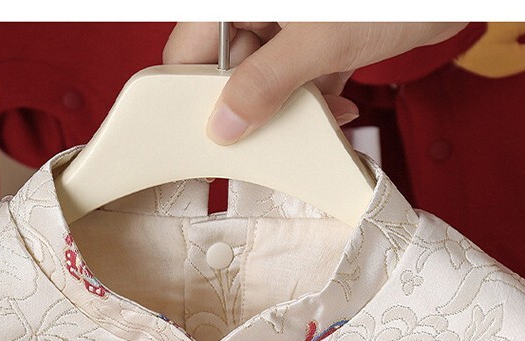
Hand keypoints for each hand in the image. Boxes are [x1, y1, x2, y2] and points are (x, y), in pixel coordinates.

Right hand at [163, 22, 465, 144]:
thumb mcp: (320, 39)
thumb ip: (266, 82)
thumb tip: (225, 124)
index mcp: (240, 1)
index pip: (190, 49)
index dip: (189, 94)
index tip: (200, 135)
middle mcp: (258, 12)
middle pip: (228, 70)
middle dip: (246, 110)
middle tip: (255, 143)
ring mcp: (289, 27)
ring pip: (266, 81)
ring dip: (287, 112)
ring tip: (310, 125)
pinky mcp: (319, 41)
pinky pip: (300, 80)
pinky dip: (316, 102)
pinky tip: (336, 111)